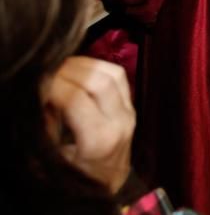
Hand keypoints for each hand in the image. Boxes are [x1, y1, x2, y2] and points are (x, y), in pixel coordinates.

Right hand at [42, 57, 134, 193]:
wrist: (106, 185)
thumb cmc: (75, 177)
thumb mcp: (52, 160)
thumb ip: (46, 128)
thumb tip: (39, 95)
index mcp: (99, 140)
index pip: (76, 99)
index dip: (54, 85)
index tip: (36, 83)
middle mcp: (120, 122)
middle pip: (98, 81)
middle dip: (68, 71)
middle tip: (46, 72)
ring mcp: (129, 113)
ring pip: (112, 73)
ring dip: (84, 65)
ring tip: (60, 69)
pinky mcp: (131, 106)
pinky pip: (119, 77)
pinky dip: (98, 68)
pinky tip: (79, 71)